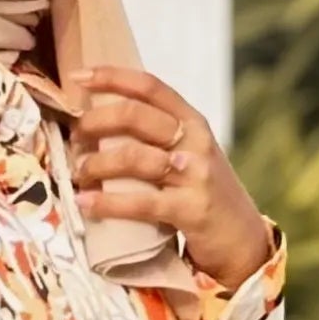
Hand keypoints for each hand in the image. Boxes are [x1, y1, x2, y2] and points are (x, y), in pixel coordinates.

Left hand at [72, 66, 274, 292]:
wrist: (244, 242)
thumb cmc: (204, 196)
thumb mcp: (190, 156)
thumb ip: (158, 138)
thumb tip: (100, 124)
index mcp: (193, 122)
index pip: (149, 87)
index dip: (111, 77)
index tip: (78, 77)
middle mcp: (196, 142)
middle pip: (135, 116)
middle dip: (95, 123)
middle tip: (74, 138)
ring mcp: (196, 175)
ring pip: (133, 157)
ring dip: (95, 164)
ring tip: (78, 174)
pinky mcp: (191, 210)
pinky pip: (140, 202)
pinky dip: (106, 202)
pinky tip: (85, 203)